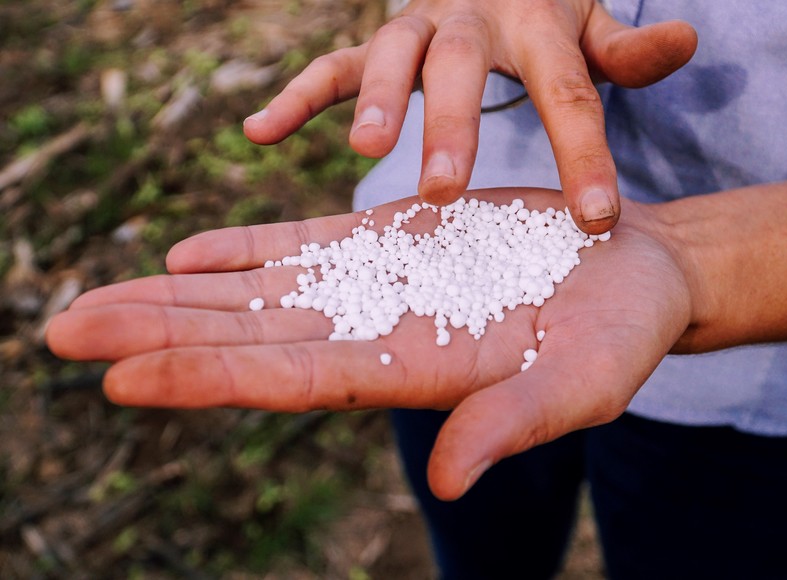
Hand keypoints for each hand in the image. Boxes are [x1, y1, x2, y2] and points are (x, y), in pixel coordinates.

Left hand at [47, 189, 693, 498]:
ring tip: (93, 298)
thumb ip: (510, 423)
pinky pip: (304, 245)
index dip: (207, 378)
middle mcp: (378, 335)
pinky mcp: (392, 240)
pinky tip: (188, 251)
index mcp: (414, 375)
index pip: (291, 382)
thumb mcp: (581, 383)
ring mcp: (379, 286)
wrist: (630, 266)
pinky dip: (244, 247)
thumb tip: (444, 484)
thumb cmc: (620, 335)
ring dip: (177, 293)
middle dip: (158, 335)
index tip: (121, 376)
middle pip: (249, 338)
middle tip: (60, 329)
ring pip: (259, 291)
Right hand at [243, 1, 696, 232]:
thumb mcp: (593, 29)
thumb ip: (629, 48)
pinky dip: (295, 97)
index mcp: (538, 26)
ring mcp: (417, 29)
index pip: (568, 93)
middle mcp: (472, 21)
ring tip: (365, 150)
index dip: (583, 153)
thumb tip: (687, 39)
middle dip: (451, 128)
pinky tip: (257, 134)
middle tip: (445, 192)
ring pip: (389, 57)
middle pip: (461, 71)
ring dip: (373, 101)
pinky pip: (330, 66)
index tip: (596, 220)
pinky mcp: (377, 44)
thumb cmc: (552, 20)